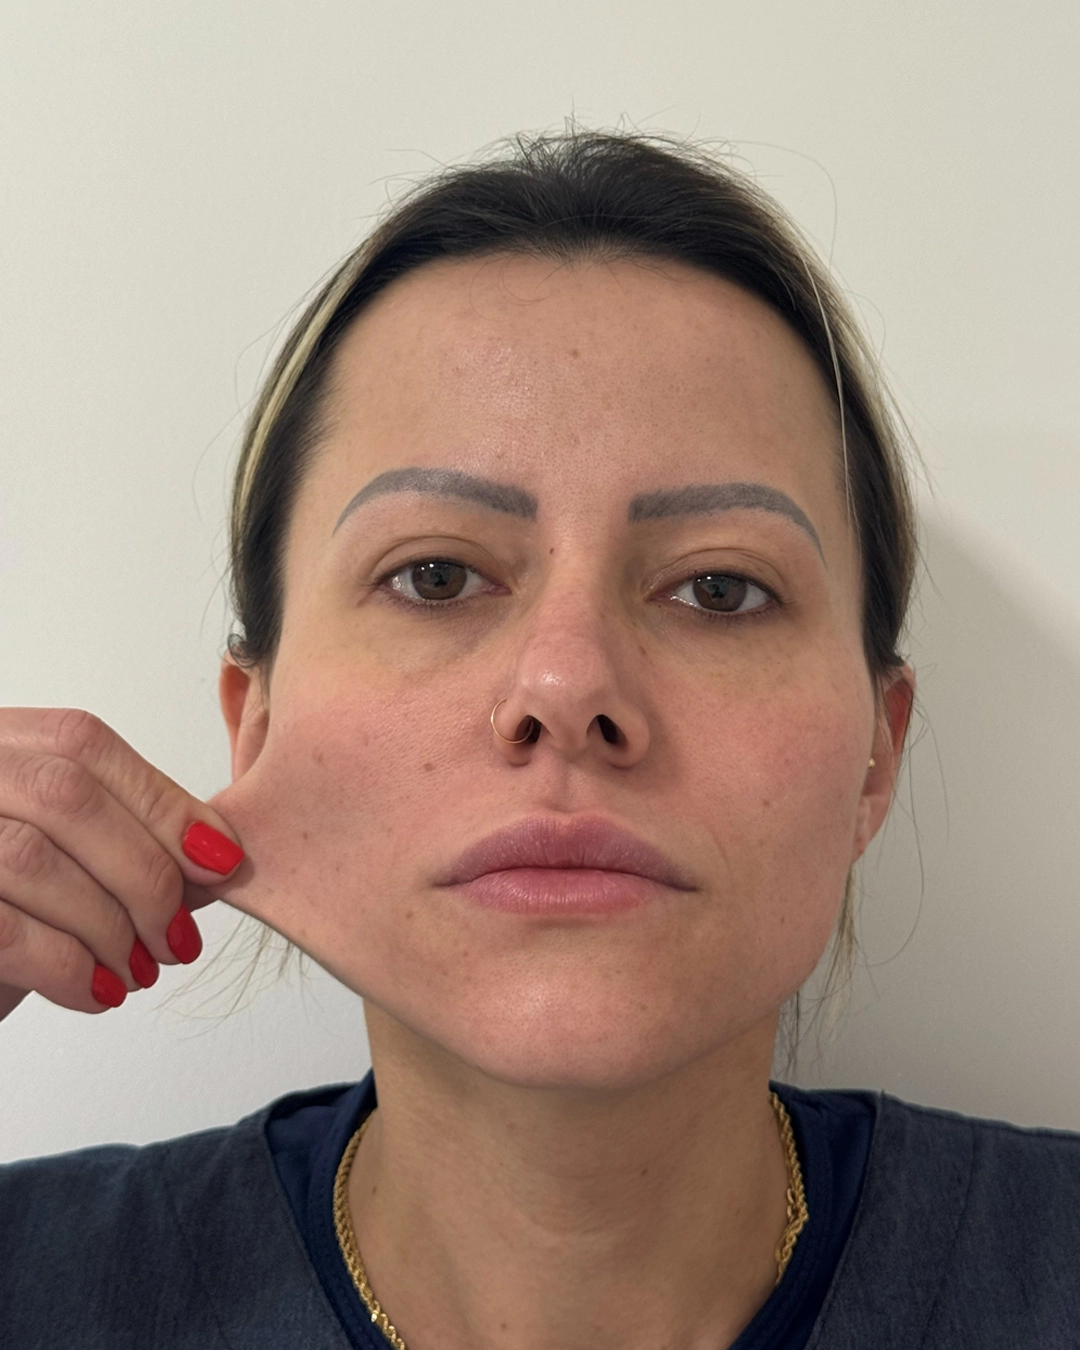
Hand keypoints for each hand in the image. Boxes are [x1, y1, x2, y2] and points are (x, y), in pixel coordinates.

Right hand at [0, 708, 244, 1021]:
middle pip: (67, 796)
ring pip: (32, 860)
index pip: (83, 745)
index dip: (161, 803)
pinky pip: (4, 930)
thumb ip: (124, 842)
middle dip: (144, 871)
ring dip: (109, 927)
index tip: (222, 860)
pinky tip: (96, 990)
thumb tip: (217, 859)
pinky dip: (66, 967)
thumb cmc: (7, 905)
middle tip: (179, 936)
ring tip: (139, 970)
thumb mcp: (59, 854)